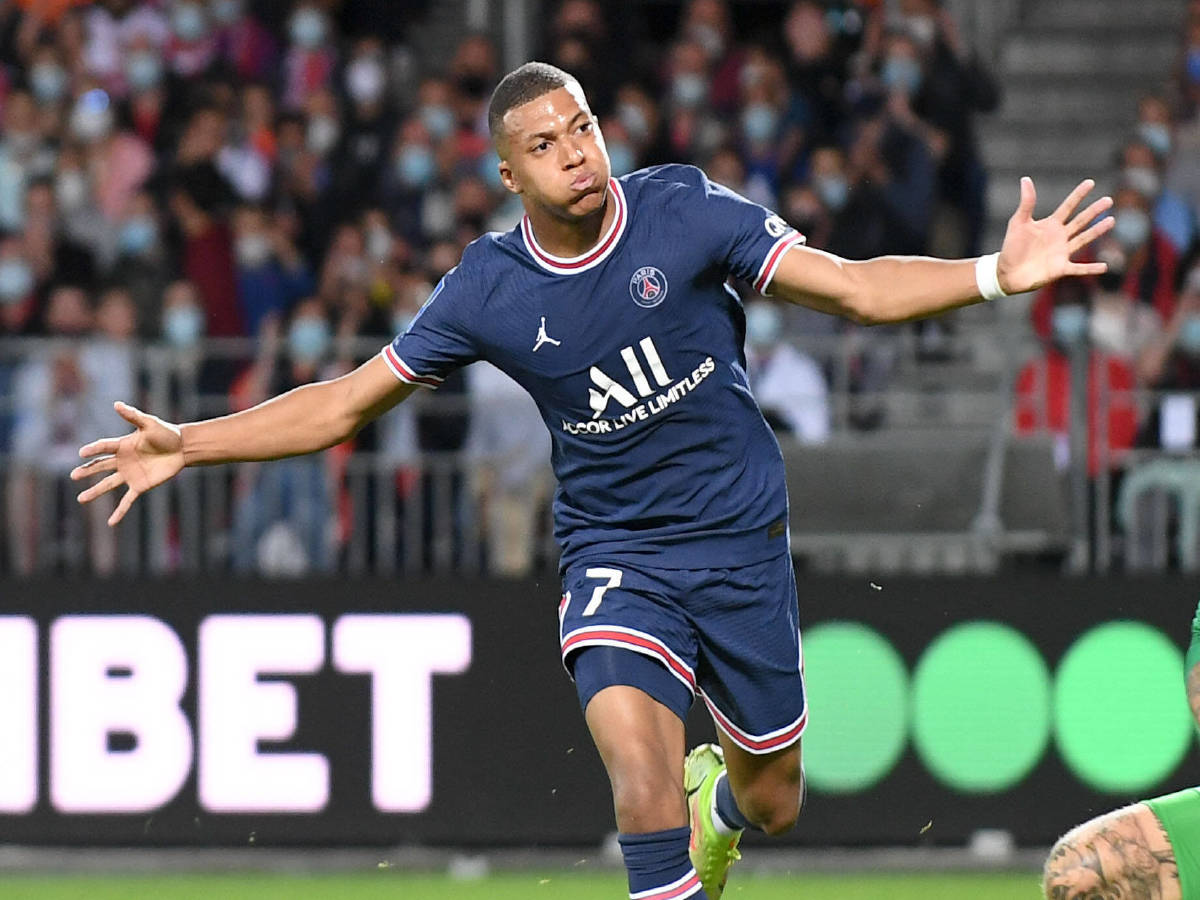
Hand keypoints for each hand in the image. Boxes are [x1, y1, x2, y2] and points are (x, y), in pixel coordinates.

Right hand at [70, 402, 184, 525]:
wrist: (182, 448)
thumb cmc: (166, 433)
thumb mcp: (149, 423)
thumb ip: (133, 416)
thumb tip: (116, 404)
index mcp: (123, 445)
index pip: (104, 448)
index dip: (94, 450)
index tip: (82, 453)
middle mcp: (123, 461)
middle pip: (101, 467)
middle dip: (87, 471)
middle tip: (72, 476)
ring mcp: (130, 474)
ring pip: (108, 484)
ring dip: (95, 492)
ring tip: (80, 499)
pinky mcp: (140, 485)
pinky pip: (127, 500)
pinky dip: (120, 511)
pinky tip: (111, 522)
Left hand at [996, 177, 1113, 294]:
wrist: (1006, 272)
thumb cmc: (1012, 247)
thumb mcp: (1018, 222)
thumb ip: (1026, 203)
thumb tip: (1025, 179)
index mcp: (1051, 224)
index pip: (1068, 206)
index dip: (1078, 195)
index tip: (1090, 182)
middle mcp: (1060, 237)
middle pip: (1080, 221)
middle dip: (1094, 211)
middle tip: (1108, 200)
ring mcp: (1062, 252)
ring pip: (1083, 239)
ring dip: (1096, 231)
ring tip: (1111, 221)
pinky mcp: (1060, 269)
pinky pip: (1079, 269)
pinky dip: (1091, 268)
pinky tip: (1105, 266)